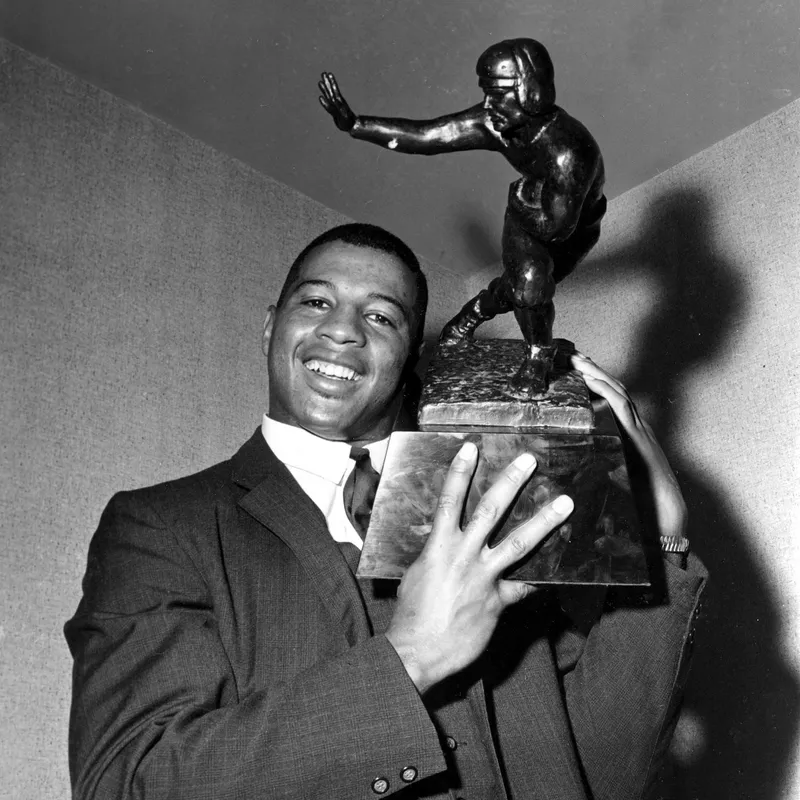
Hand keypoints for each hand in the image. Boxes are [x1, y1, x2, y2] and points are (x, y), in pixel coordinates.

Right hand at [318, 72, 356, 131]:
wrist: (350, 126)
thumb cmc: (348, 122)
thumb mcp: (343, 115)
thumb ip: (339, 107)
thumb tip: (335, 99)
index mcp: (340, 101)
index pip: (334, 90)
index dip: (332, 82)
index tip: (329, 74)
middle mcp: (337, 101)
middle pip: (331, 90)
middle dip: (327, 82)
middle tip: (323, 73)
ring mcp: (335, 105)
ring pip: (329, 94)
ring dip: (325, 87)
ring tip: (321, 80)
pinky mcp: (333, 109)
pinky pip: (328, 102)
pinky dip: (324, 97)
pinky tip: (320, 96)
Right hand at [385, 442, 573, 693]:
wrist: (417, 651)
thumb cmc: (411, 613)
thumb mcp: (418, 573)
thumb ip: (437, 554)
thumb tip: (446, 543)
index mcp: (439, 547)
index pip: (449, 500)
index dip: (460, 472)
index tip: (471, 447)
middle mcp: (464, 556)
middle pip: (491, 511)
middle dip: (511, 483)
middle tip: (529, 461)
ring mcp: (484, 578)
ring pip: (519, 542)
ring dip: (544, 521)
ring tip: (564, 503)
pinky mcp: (498, 602)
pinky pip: (524, 586)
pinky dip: (539, 578)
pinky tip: (560, 573)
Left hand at [571, 353, 687, 540]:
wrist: (667, 519)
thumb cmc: (641, 504)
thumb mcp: (611, 479)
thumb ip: (596, 466)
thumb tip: (574, 464)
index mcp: (629, 435)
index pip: (611, 399)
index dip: (594, 381)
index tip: (575, 367)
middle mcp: (636, 427)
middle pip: (614, 389)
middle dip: (593, 369)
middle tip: (571, 353)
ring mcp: (640, 431)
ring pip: (618, 392)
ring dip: (597, 373)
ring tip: (577, 359)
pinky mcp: (639, 439)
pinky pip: (622, 408)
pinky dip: (605, 391)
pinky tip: (589, 381)